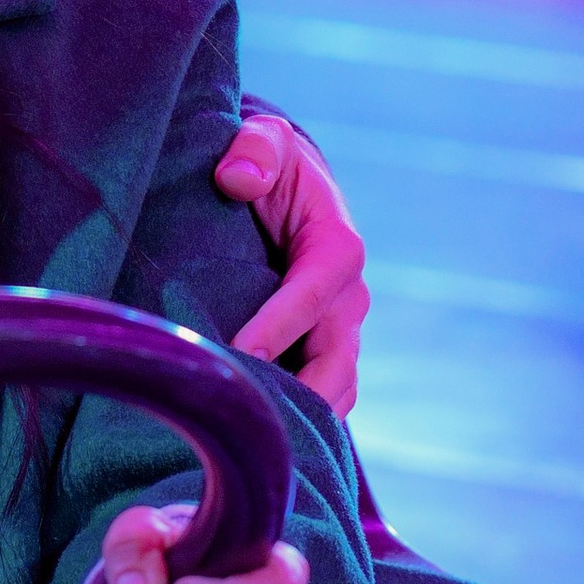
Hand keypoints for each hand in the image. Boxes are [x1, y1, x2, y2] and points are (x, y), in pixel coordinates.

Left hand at [216, 107, 366, 411]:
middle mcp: (347, 297)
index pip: (315, 291)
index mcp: (336, 245)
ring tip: (250, 441)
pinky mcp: (322, 354)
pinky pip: (322, 399)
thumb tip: (239, 178)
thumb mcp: (265, 139)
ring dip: (300, 416)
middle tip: (244, 418)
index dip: (280, 324)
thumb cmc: (268, 163)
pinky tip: (258, 444)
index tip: (236, 352)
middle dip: (296, 391)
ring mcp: (340, 332)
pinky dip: (300, 422)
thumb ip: (256, 149)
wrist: (282, 187)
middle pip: (335, 358)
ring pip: (334, 389)